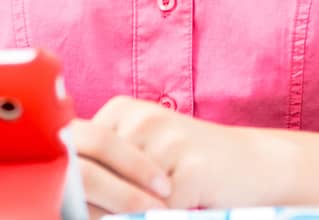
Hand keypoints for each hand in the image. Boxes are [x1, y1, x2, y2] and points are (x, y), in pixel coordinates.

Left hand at [69, 96, 273, 216]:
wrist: (256, 164)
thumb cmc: (191, 167)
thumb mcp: (143, 155)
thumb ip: (105, 168)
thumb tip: (61, 197)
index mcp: (121, 110)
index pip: (75, 153)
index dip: (68, 186)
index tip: (66, 207)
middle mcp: (141, 118)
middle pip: (91, 172)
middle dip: (86, 205)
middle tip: (90, 216)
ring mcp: (168, 140)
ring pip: (120, 198)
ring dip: (119, 215)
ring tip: (142, 209)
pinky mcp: (192, 168)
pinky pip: (154, 211)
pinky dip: (153, 219)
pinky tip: (172, 211)